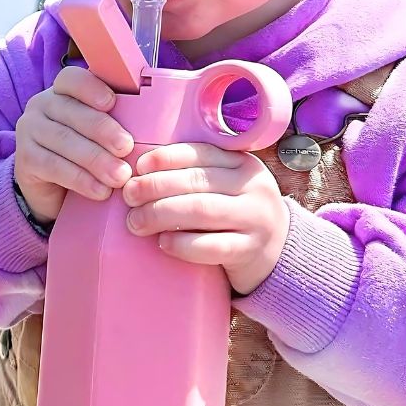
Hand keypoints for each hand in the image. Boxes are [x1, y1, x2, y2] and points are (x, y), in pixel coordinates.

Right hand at [13, 66, 134, 225]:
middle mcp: (41, 105)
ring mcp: (29, 131)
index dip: (91, 88)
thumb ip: (119, 121)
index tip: (112, 103)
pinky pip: (53, 166)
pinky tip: (100, 191)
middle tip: (127, 148)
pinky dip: (80, 179)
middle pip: (71, 112)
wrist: (55, 191)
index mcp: (63, 91)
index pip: (71, 79)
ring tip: (120, 177)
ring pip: (63, 140)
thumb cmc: (88, 153)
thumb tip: (154, 123)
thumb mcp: (101, 134)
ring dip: (95, 159)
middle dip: (102, 130)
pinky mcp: (24, 160)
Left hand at [121, 142, 289, 296]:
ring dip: (161, 215)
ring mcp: (255, 220)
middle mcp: (253, 188)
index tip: (139, 167)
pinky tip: (162, 243)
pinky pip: (211, 247)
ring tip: (135, 222)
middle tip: (128, 196)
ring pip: (202, 211)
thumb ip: (197, 173)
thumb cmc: (236, 212)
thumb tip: (140, 169)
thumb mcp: (227, 184)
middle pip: (197, 182)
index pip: (201, 153)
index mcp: (244, 163)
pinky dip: (182, 244)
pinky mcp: (249, 251)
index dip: (166, 158)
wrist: (277, 250)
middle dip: (155, 187)